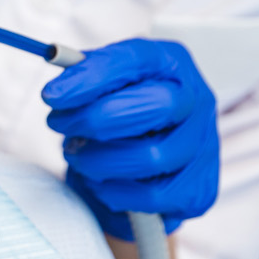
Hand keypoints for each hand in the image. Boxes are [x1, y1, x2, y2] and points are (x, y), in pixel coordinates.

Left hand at [41, 38, 218, 240]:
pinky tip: (100, 181)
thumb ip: (80, 76)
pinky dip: (116, 192)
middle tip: (59, 124)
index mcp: (171, 62)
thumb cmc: (118, 110)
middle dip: (97, 119)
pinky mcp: (200, 189)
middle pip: (157, 106)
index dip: (92, 77)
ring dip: (99, 160)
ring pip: (152, 156)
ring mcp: (205, 145)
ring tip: (77, 155)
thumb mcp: (101, 81)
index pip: (137, 60)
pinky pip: (154, 197)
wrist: (147, 158)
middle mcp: (198, 99)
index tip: (52, 95)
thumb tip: (58, 92)